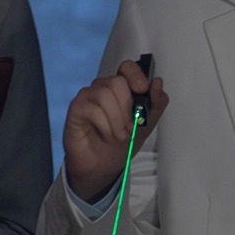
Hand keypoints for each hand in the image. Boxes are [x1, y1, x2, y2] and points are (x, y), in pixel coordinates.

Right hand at [63, 58, 165, 202]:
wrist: (103, 166)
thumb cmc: (121, 143)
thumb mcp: (147, 123)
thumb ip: (156, 103)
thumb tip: (157, 82)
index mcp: (121, 89)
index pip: (127, 68)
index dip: (135, 75)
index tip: (143, 89)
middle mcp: (103, 88)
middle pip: (117, 81)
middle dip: (127, 107)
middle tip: (131, 127)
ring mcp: (88, 97)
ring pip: (104, 94)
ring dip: (117, 120)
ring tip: (120, 136)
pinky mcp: (76, 109)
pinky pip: (92, 108)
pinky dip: (105, 125)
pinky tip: (107, 135)